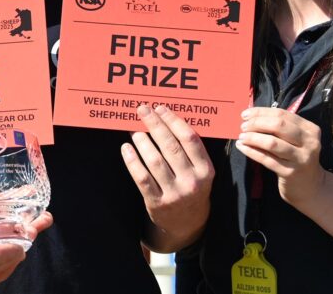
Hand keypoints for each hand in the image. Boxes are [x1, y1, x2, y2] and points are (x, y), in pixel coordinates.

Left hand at [122, 104, 212, 251]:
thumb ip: (190, 150)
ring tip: (133, 128)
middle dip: (155, 124)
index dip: (174, 121)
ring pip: (154, 161)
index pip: (190, 139)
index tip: (161, 108)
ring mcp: (174, 194)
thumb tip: (166, 118)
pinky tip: (126, 148)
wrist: (187, 225)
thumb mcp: (201, 171)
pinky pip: (141, 178)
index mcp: (206, 170)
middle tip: (142, 110)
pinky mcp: (157, 204)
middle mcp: (192, 182)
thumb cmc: (192, 188)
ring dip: (142, 141)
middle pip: (170, 146)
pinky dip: (132, 161)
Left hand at [236, 107, 325, 207]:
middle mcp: (309, 143)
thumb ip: (280, 127)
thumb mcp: (296, 140)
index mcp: (310, 130)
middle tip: (243, 126)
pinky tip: (242, 147)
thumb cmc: (297, 157)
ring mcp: (301, 158)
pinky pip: (266, 159)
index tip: (245, 114)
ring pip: (272, 143)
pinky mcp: (290, 172)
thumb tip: (251, 116)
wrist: (310, 187)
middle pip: (278, 126)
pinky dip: (251, 151)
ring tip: (241, 137)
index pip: (282, 114)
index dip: (261, 112)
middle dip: (257, 123)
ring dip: (252, 137)